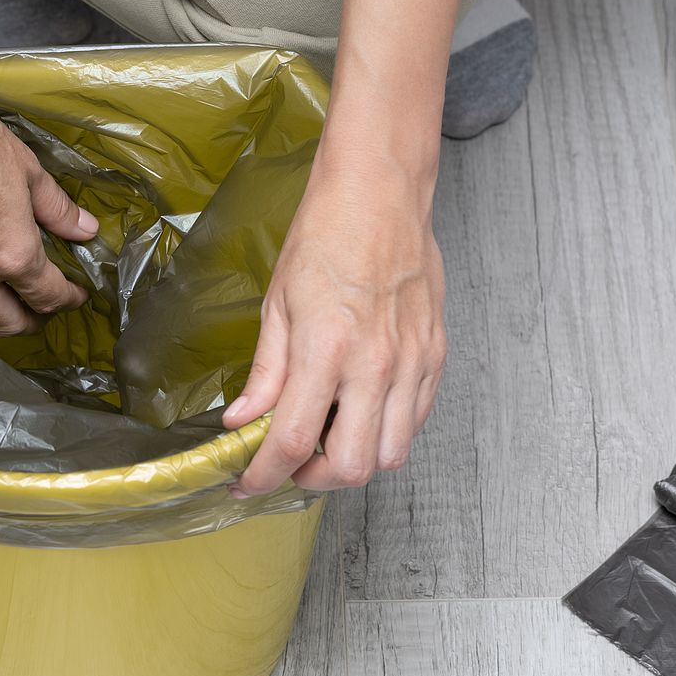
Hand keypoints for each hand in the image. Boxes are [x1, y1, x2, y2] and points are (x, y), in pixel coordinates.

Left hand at [223, 166, 446, 493]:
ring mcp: (411, 362)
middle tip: (291, 461)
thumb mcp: (277, 301)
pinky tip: (361, 410)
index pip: (291, 440)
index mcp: (326, 347)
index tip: (248, 483)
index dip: (263, 475)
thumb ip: (265, 371)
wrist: (381, 193)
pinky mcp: (434, 356)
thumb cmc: (327, 234)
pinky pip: (415, 422)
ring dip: (353, 459)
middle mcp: (375, 363)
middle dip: (312, 477)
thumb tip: (241, 420)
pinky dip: (386, 432)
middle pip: (350, 466)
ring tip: (328, 434)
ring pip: (390, 454)